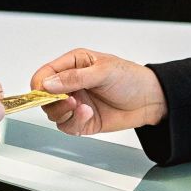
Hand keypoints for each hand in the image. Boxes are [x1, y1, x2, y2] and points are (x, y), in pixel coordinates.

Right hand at [31, 48, 166, 135]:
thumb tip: (48, 84)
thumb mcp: (103, 71)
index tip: (46, 93)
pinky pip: (67, 126)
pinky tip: (88, 115)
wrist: (150, 100)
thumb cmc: (130, 78)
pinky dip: (75, 123)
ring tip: (83, 108)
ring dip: (65, 113)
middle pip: (44, 98)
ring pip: (54, 114)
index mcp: (72, 64)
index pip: (44, 75)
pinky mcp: (82, 121)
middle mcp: (70, 84)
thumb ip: (74, 78)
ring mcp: (75, 103)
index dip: (40, 86)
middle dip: (53, 102)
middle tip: (70, 101)